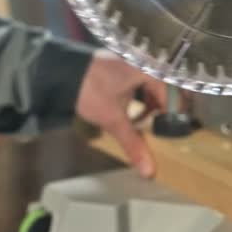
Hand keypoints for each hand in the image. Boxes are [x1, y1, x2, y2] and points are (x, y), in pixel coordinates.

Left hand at [76, 50, 166, 176]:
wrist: (57, 71)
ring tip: (147, 122)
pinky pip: (143, 82)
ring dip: (152, 105)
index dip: (174, 116)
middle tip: (161, 129)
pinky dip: (142, 97)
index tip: (172, 132)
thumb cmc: (88, 89)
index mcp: (149, 69)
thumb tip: (149, 170)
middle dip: (164, 111)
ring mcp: (133, 61)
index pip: (173, 95)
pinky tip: (135, 112)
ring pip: (154, 86)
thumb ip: (134, 144)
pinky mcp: (123, 64)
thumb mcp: (114, 119)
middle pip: (166, 89)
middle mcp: (145, 61)